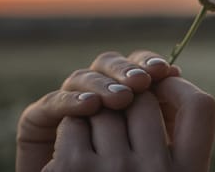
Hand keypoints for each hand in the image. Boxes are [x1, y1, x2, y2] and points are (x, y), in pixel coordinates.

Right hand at [16, 50, 179, 171]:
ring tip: (122, 98)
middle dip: (129, 71)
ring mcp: (69, 108)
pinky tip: (90, 105)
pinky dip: (71, 101)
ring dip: (104, 84)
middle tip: (142, 82)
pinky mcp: (39, 121)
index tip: (166, 72)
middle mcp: (98, 98)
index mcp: (128, 99)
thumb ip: (169, 115)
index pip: (137, 65)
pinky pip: (54, 102)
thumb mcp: (161, 152)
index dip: (148, 62)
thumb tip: (174, 73)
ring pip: (85, 78)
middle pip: (112, 66)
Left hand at [42, 77, 214, 171]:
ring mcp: (115, 171)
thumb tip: (168, 72)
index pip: (200, 106)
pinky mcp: (73, 170)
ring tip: (95, 150)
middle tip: (117, 127)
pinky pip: (73, 121)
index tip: (161, 84)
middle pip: (144, 99)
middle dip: (127, 101)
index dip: (177, 86)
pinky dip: (69, 131)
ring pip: (105, 107)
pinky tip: (70, 159)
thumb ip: (174, 138)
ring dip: (95, 118)